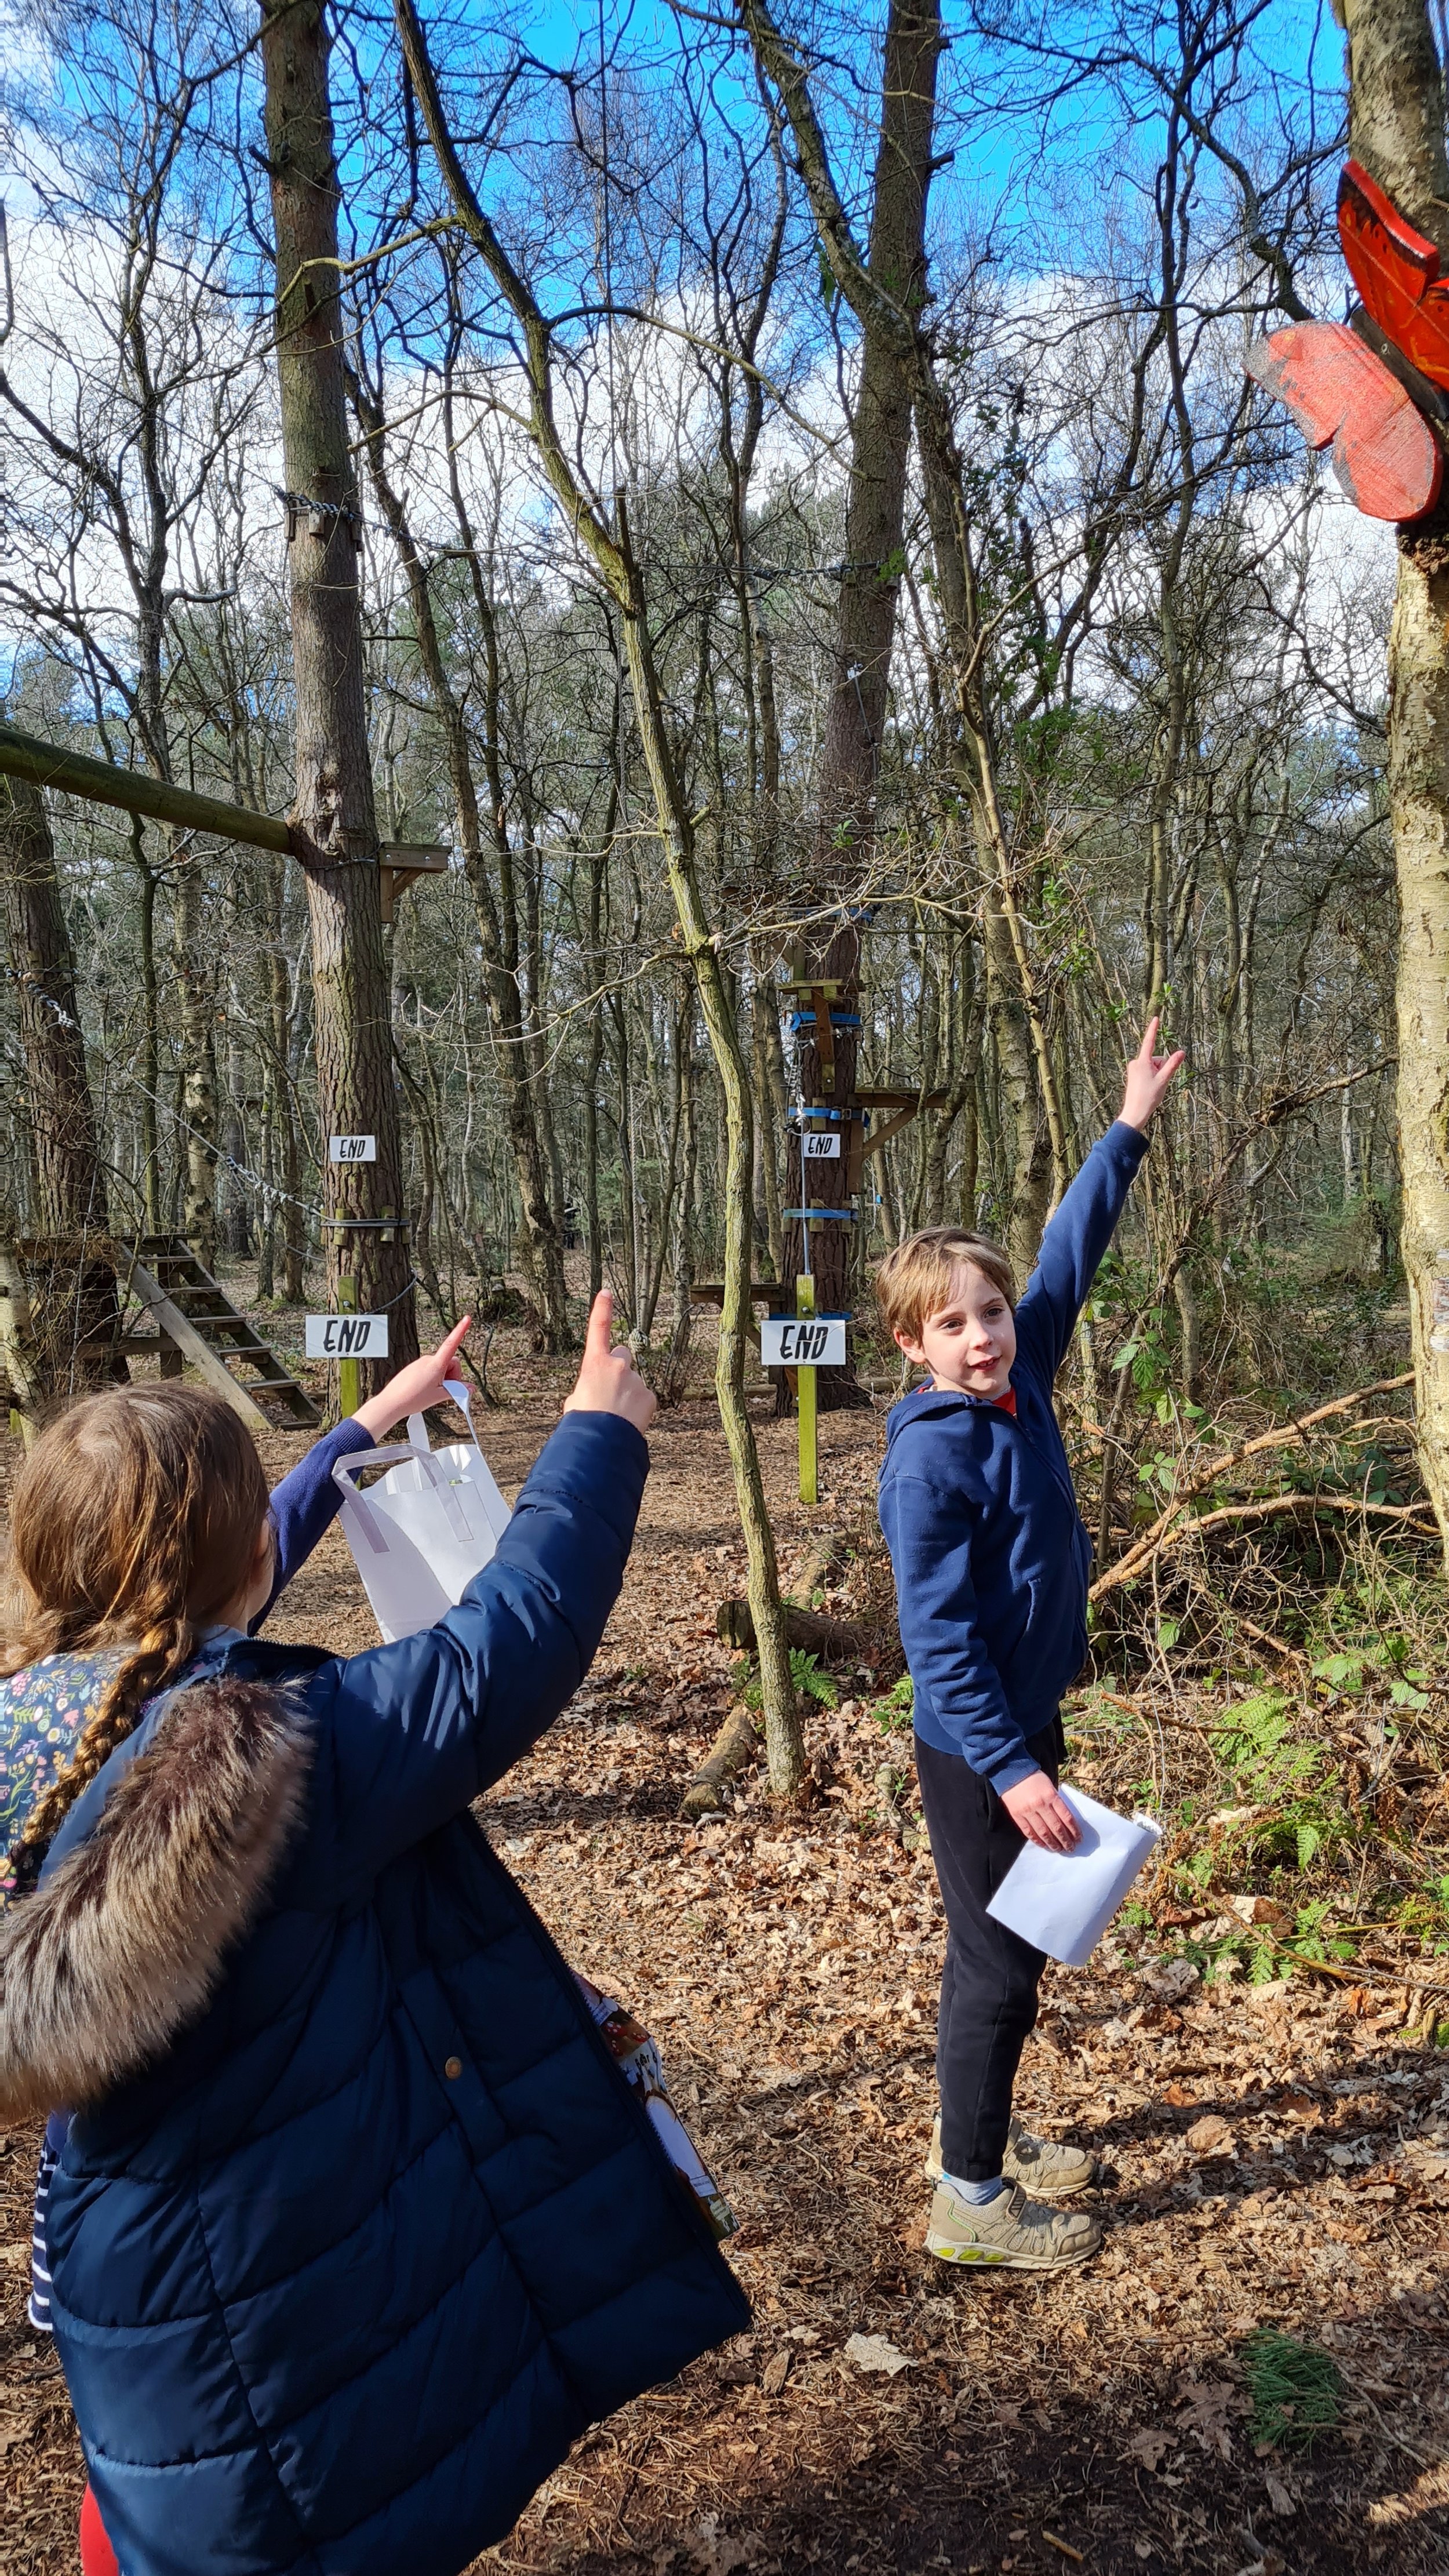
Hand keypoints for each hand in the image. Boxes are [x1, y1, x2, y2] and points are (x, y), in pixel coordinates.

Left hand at [353, 1315, 472, 1440]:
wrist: (392, 1403)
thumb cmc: (412, 1399)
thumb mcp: (439, 1396)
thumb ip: (457, 1391)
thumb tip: (470, 1389)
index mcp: (436, 1364)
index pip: (452, 1343)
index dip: (461, 1330)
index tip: (467, 1319)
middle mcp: (427, 1360)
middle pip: (450, 1361)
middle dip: (452, 1374)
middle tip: (445, 1389)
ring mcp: (419, 1363)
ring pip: (440, 1366)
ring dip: (442, 1378)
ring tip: (432, 1392)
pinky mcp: (413, 1368)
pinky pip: (429, 1369)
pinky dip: (433, 1378)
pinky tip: (425, 1390)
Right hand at [562, 1290, 656, 1433]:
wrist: (601, 1441)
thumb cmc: (582, 1422)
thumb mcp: (576, 1400)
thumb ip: (589, 1387)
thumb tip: (596, 1392)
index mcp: (594, 1363)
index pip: (598, 1329)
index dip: (602, 1309)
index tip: (606, 1292)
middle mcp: (617, 1365)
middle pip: (622, 1356)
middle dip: (619, 1368)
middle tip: (610, 1392)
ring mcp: (635, 1379)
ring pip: (632, 1382)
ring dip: (627, 1394)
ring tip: (616, 1416)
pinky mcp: (649, 1395)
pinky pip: (643, 1399)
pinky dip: (637, 1409)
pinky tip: (627, 1422)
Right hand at [1000, 1769, 1081, 1851]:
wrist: (1011, 1771)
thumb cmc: (1034, 1778)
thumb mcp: (1050, 1786)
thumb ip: (1057, 1802)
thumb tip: (1065, 1822)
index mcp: (1051, 1796)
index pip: (1067, 1818)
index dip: (1074, 1830)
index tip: (1078, 1839)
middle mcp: (1040, 1804)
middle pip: (1056, 1828)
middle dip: (1065, 1840)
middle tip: (1070, 1848)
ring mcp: (1028, 1811)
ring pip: (1043, 1833)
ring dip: (1053, 1844)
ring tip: (1059, 1849)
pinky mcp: (1017, 1815)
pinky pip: (1029, 1832)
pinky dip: (1037, 1840)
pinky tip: (1044, 1845)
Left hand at [1119, 1014, 1185, 1131]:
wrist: (1135, 1112)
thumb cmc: (1149, 1096)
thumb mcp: (1164, 1079)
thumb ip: (1173, 1064)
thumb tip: (1182, 1052)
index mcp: (1142, 1062)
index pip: (1149, 1042)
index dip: (1153, 1029)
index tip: (1156, 1018)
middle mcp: (1136, 1062)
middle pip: (1157, 1059)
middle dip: (1162, 1067)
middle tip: (1158, 1082)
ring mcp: (1134, 1068)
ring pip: (1153, 1065)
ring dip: (1157, 1073)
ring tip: (1152, 1086)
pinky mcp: (1133, 1074)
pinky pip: (1148, 1070)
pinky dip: (1152, 1076)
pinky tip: (1149, 1087)